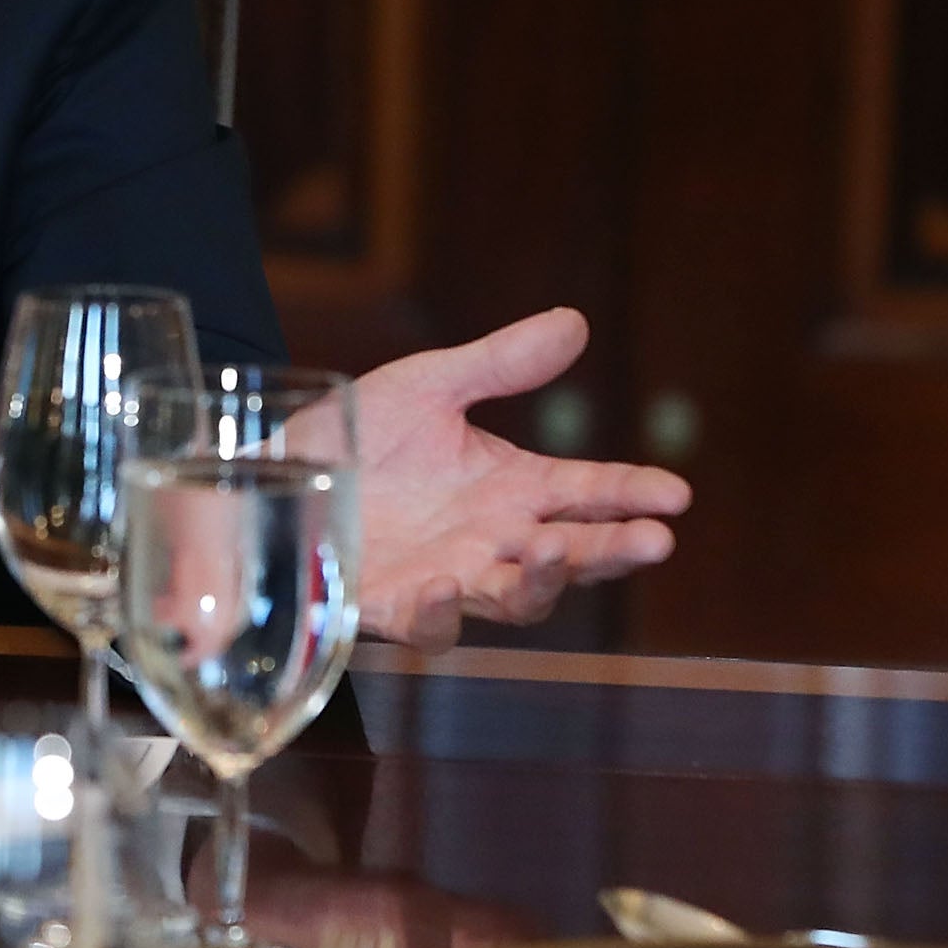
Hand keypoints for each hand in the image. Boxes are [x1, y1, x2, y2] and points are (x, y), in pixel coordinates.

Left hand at [353, 307, 687, 649]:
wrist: (272, 466)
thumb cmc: (357, 431)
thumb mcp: (427, 386)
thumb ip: (499, 363)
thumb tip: (572, 322)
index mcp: (511, 488)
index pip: (589, 493)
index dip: (632, 494)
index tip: (675, 493)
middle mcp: (491, 541)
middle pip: (568, 555)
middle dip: (611, 550)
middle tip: (654, 541)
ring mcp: (446, 578)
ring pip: (512, 599)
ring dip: (539, 582)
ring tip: (550, 551)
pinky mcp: (389, 605)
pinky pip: (426, 625)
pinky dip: (439, 612)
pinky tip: (443, 582)